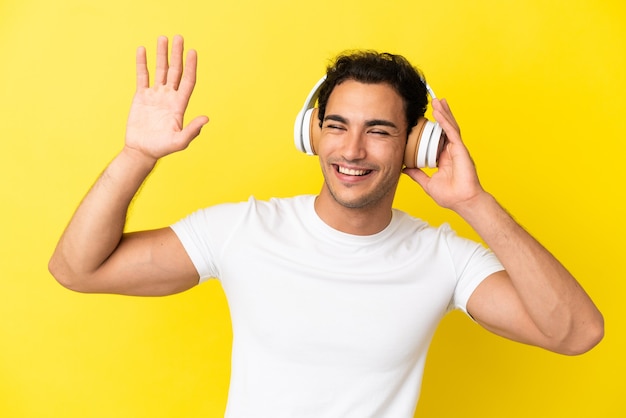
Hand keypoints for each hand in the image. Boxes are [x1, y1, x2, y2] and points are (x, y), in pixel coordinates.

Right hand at [124, 35, 208, 162]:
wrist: (142, 151)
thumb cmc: (162, 148)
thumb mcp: (180, 142)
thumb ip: (193, 130)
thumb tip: (206, 118)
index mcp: (180, 105)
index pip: (188, 81)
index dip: (191, 67)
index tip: (193, 52)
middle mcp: (169, 97)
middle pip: (175, 71)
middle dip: (177, 54)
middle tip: (179, 37)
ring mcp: (155, 96)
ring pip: (160, 70)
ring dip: (161, 55)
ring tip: (162, 38)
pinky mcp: (141, 97)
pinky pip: (142, 76)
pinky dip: (142, 63)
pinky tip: (142, 50)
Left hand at [403, 98, 485, 210]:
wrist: (462, 201)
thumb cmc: (450, 196)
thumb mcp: (427, 183)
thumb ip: (417, 175)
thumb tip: (405, 169)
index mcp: (444, 158)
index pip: (438, 138)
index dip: (434, 127)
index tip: (425, 119)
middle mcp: (452, 151)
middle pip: (445, 128)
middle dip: (441, 114)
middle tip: (435, 102)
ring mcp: (457, 149)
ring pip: (450, 126)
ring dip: (443, 113)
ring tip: (438, 101)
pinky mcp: (460, 149)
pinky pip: (452, 132)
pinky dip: (445, 121)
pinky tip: (439, 113)